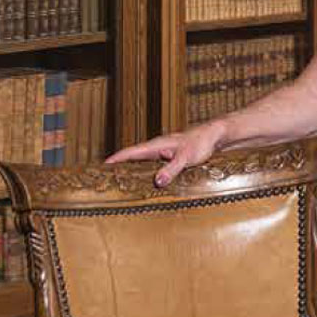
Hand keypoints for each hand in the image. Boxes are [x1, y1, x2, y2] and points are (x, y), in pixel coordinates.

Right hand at [104, 119, 226, 187]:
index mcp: (156, 146)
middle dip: (118, 165)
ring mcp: (163, 151)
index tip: (102, 166)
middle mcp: (157, 147)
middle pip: (132, 157)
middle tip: (104, 177)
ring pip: (142, 160)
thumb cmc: (200, 143)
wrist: (214, 135)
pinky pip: (152, 163)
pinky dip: (144, 170)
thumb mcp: (185, 158)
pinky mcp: (170, 156)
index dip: (115, 159)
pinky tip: (145, 179)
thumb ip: (172, 168)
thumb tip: (158, 181)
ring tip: (119, 180)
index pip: (130, 152)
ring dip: (131, 168)